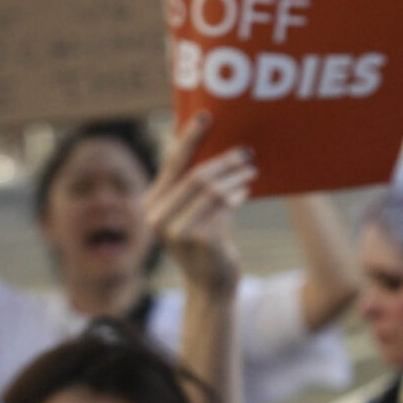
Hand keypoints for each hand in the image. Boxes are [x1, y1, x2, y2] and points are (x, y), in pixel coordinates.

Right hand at [146, 113, 254, 303]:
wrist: (211, 285)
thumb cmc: (205, 243)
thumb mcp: (192, 212)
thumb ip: (194, 187)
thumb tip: (214, 147)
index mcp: (151, 204)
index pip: (172, 164)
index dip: (190, 139)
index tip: (206, 117)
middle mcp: (157, 217)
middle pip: (196, 175)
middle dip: (223, 160)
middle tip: (246, 151)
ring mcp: (176, 230)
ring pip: (213, 190)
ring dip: (236, 177)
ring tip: (251, 171)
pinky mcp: (199, 240)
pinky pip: (224, 207)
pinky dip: (237, 195)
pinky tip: (246, 191)